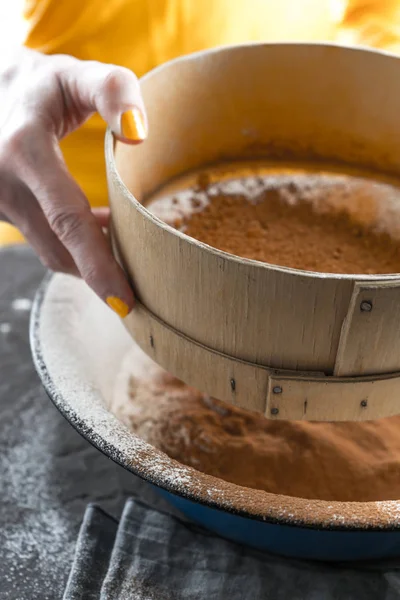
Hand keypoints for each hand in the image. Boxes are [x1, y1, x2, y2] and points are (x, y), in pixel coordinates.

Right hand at [0, 48, 147, 316]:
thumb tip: (139, 134)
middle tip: (137, 295)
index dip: (97, 262)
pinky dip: (74, 248)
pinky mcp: (4, 212)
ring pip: (50, 252)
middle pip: (59, 249)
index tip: (123, 299)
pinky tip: (102, 235)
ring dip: (88, 262)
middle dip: (98, 276)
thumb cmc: (45, 86)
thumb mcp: (77, 75)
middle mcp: (3, 184)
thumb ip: (112, 91)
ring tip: (127, 257)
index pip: (67, 219)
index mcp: (24, 150)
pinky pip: (44, 242)